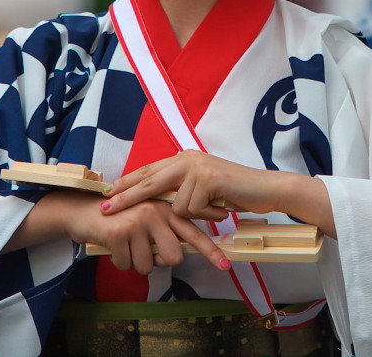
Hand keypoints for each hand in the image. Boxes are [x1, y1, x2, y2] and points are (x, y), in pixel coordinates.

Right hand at [4, 190, 227, 274]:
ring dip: (134, 262)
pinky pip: (127, 265)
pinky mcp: (120, 232)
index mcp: (166, 210)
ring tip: (125, 244)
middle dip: (157, 261)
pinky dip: (118, 262)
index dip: (210, 251)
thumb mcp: (145, 219)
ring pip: (148, 265)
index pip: (193, 234)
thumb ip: (164, 232)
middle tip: (143, 251)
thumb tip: (178, 254)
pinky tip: (113, 246)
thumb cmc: (118, 219)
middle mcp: (156, 212)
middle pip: (173, 256)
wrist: (83, 210)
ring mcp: (138, 221)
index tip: (226, 265)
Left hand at [104, 151, 336, 237]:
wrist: (267, 188)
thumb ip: (182, 188)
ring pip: (175, 203)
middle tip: (105, 207)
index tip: (108, 193)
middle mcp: (187, 158)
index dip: (127, 182)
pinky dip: (206, 214)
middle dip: (125, 196)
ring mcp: (197, 167)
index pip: (149, 170)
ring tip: (217, 208)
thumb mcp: (204, 187)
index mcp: (185, 158)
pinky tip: (222, 207)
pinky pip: (191, 209)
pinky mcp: (206, 179)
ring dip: (195, 214)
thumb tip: (155, 199)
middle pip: (148, 180)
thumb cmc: (236, 192)